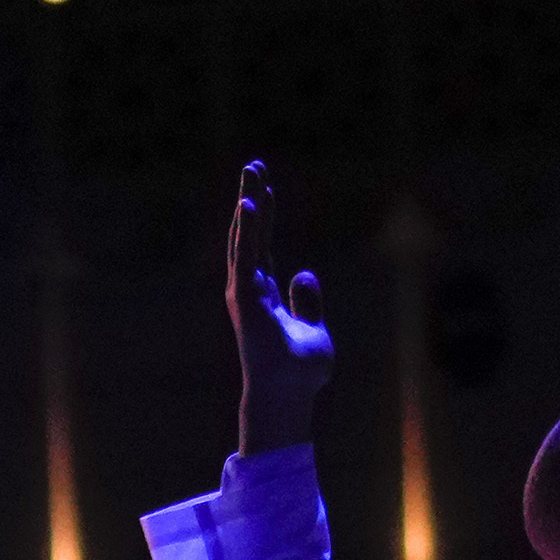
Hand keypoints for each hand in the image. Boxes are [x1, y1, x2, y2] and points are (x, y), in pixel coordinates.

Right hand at [225, 163, 335, 459]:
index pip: (262, 245)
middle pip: (250, 233)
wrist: (289, 394)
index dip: (262, 215)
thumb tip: (304, 273)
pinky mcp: (245, 296)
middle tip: (254, 165)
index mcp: (264, 293)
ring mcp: (245, 290)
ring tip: (252, 172)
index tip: (264, 187)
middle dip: (252, 197)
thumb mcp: (314, 329)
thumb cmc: (299, 371)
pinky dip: (247, 228)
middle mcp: (250, 288)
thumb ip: (307, 302)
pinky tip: (250, 203)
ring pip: (246, 237)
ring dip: (248, 204)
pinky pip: (247, 254)